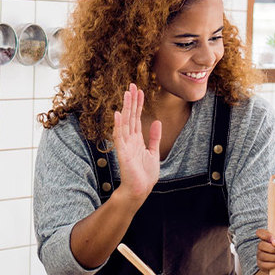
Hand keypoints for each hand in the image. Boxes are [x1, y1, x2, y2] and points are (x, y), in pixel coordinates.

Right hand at [112, 83, 161, 202]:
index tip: (139, 90)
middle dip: (132, 101)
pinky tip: (118, 114)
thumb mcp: (154, 152)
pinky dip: (118, 125)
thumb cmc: (145, 174)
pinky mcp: (122, 153)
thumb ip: (154, 137)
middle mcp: (129, 140)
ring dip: (126, 108)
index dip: (138, 104)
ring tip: (127, 94)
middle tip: (132, 85)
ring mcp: (125, 145)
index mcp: (137, 139)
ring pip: (125, 122)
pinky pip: (119, 136)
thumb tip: (156, 121)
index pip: (136, 117)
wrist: (140, 190)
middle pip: (130, 116)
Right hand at [255, 228, 274, 274]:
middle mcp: (263, 247)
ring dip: (274, 257)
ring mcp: (261, 256)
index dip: (264, 234)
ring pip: (262, 255)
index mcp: (268, 239)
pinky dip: (272, 264)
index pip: (260, 233)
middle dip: (272, 249)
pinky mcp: (261, 265)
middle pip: (261, 245)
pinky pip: (263, 264)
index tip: (272, 238)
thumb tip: (274, 242)